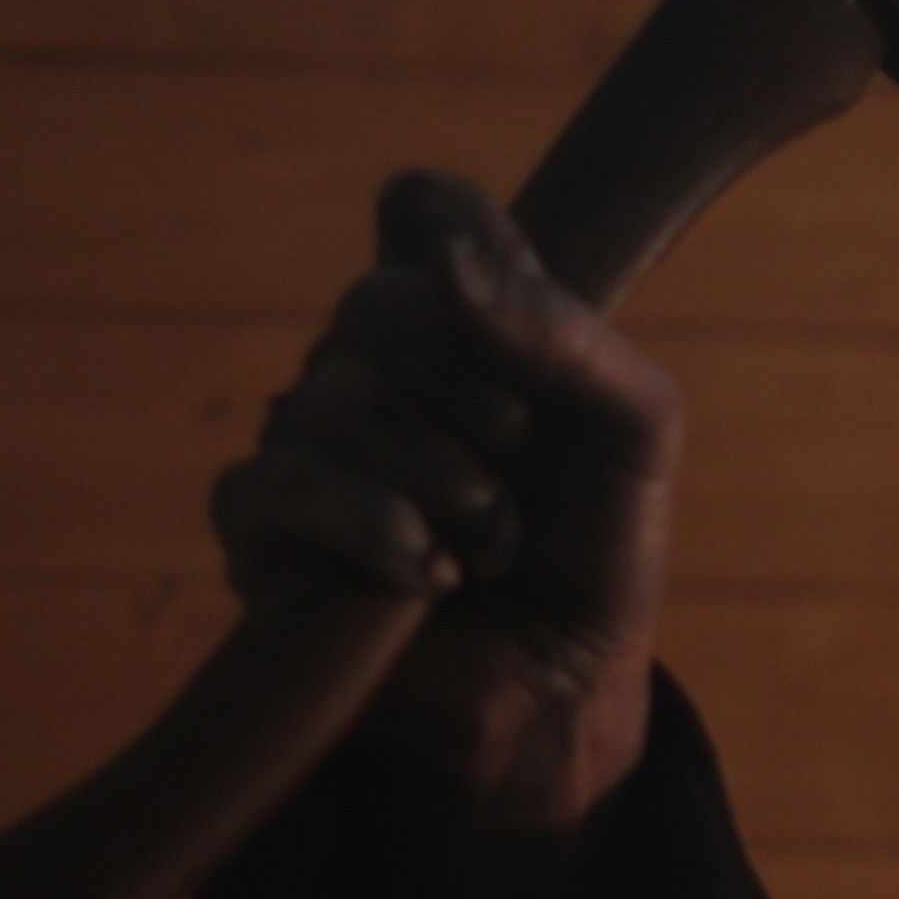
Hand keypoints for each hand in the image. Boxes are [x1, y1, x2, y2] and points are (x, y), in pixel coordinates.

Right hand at [212, 169, 682, 832]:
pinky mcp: (263, 536)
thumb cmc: (600, 549)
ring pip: (327, 395)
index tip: (500, 277)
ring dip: (438, 477)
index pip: (422, 212)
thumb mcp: (635, 431)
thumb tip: (447, 267)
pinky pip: (269, 485)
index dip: (453, 225)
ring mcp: (308, 446)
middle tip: (523, 466)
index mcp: (463, 325)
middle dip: (473, 389)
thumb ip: (567, 338)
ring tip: (490, 544)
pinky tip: (426, 572)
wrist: (565, 685)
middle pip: (375, 301)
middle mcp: (373, 368)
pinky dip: (362, 522)